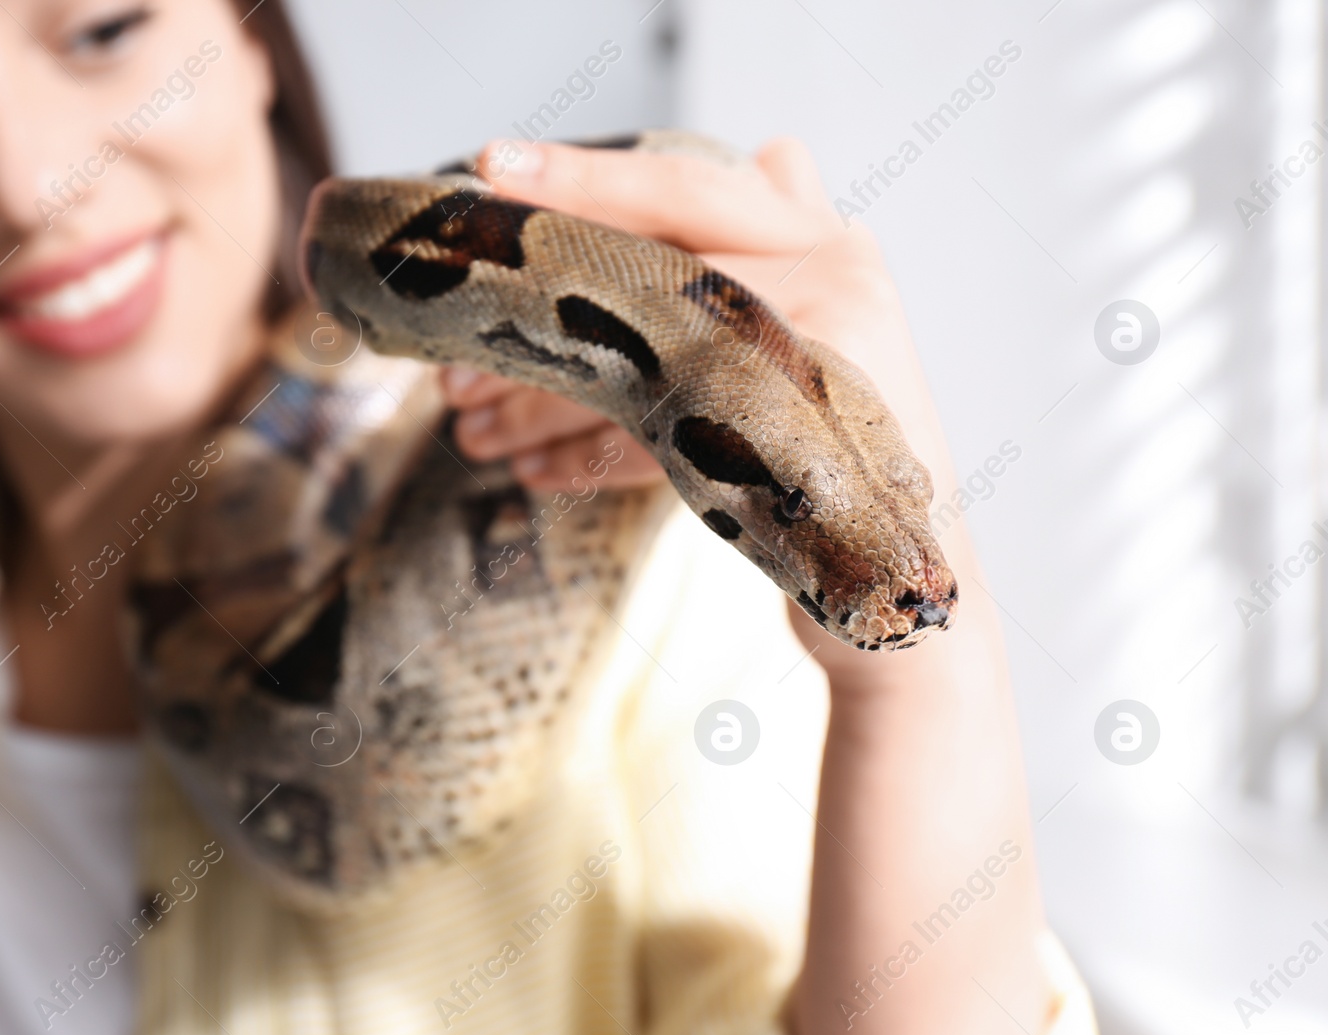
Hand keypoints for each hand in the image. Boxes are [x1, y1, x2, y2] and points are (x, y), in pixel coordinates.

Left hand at [469, 138, 972, 665]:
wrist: (898, 572)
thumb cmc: (839, 432)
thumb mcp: (833, 321)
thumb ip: (794, 242)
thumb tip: (780, 149)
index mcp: (822, 241)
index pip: (684, 188)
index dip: (583, 178)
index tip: (489, 169)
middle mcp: (828, 290)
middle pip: (643, 285)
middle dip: (539, 323)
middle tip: (450, 365)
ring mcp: (813, 373)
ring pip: (637, 371)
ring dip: (539, 405)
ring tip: (470, 429)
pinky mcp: (786, 456)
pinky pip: (657, 449)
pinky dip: (582, 461)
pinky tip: (529, 474)